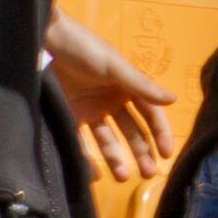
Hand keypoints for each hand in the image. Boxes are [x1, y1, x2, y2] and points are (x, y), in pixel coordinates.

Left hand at [44, 11, 172, 184]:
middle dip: (142, 152)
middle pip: (131, 131)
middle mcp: (111, 101)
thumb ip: (142, 86)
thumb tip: (173, 100)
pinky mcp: (67, 117)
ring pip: (108, 141)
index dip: (160, 133)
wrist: (45, 41)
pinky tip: (94, 174)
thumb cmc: (84, 49)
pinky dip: (87, 159)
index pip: (150, 114)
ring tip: (123, 176)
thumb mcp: (115, 66)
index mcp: (128, 87)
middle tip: (148, 173)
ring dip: (117, 159)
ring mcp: (89, 110)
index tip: (166, 154)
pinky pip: (80, 142)